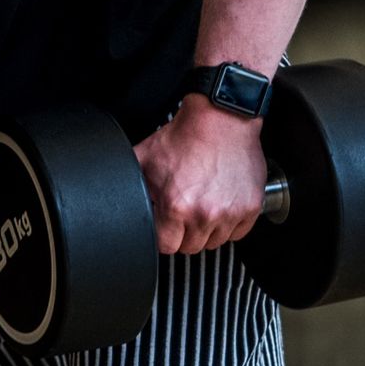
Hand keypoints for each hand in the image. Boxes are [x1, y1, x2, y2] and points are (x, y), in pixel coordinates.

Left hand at [132, 96, 268, 254]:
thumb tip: (114, 197)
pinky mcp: (250, 208)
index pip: (166, 246)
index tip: (165, 226)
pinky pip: (238, 233)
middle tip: (184, 211)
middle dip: (184, 233)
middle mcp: (204, 214)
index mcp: (176, 206)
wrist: (221, 118)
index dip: (163, 236)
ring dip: (207, 229)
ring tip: (202, 205)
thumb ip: (130, 183)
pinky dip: (229, 224)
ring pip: (215, 242)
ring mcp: (230, 212)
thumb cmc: (186, 135)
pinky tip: (220, 204)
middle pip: (190, 247)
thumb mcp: (145, 158)